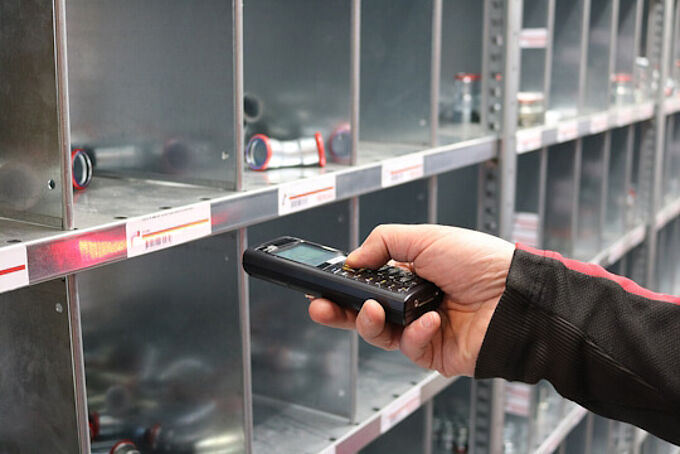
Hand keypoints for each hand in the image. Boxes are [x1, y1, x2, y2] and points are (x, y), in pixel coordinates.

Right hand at [309, 224, 513, 376]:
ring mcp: (422, 328)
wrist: (517, 297)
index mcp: (411, 272)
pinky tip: (430, 320)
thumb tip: (353, 258)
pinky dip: (415, 334)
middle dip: (340, 310)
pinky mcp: (434, 352)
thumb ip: (384, 242)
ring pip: (380, 333)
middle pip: (365, 310)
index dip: (344, 284)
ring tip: (374, 310)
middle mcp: (414, 301)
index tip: (322, 285)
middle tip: (320, 306)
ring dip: (370, 322)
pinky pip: (409, 348)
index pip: (367, 281)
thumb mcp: (428, 238)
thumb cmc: (483, 263)